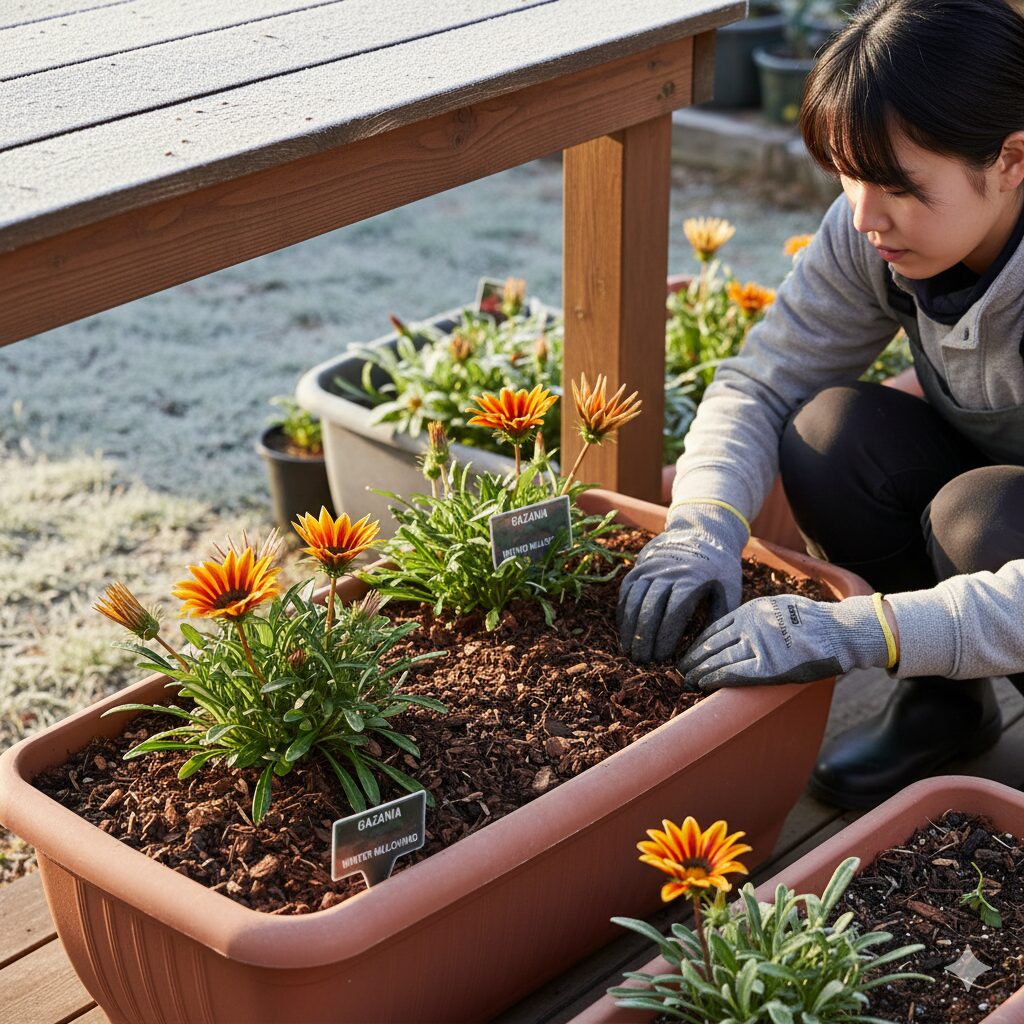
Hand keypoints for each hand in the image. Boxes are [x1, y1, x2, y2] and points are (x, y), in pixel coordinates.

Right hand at [617, 502, 747, 662]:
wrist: (703, 531)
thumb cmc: (720, 567)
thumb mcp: (730, 588)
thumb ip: (720, 616)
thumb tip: (707, 646)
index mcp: (692, 578)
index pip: (673, 612)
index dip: (665, 637)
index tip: (663, 657)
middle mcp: (667, 571)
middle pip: (649, 608)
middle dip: (644, 638)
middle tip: (642, 661)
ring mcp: (650, 567)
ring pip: (633, 600)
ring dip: (629, 627)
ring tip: (629, 650)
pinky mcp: (639, 566)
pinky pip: (626, 590)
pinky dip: (623, 612)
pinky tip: (624, 630)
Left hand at [679, 593, 894, 690]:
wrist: (841, 632)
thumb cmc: (814, 622)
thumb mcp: (780, 606)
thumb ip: (757, 617)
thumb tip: (740, 630)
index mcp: (752, 610)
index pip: (715, 627)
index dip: (699, 642)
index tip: (688, 652)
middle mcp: (751, 625)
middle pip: (712, 643)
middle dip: (694, 657)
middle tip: (679, 669)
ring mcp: (759, 645)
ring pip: (718, 658)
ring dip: (700, 670)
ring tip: (687, 679)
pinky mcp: (768, 666)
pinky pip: (734, 672)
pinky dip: (715, 678)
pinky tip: (704, 683)